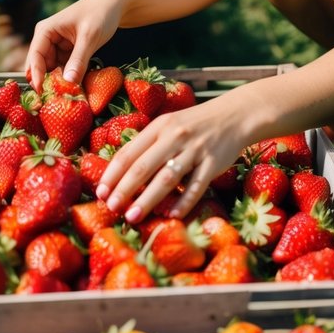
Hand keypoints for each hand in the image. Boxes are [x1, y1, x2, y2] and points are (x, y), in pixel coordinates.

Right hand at [26, 0, 124, 90]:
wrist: (115, 3)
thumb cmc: (101, 13)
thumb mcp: (90, 37)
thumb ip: (78, 60)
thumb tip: (68, 83)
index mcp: (45, 30)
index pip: (35, 57)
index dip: (37, 77)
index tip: (43, 95)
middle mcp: (47, 39)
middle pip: (41, 67)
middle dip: (49, 82)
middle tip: (58, 100)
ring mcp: (57, 46)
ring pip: (53, 71)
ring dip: (60, 83)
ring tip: (70, 96)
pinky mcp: (68, 52)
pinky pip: (64, 69)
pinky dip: (70, 78)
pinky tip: (78, 87)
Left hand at [95, 95, 250, 223]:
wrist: (233, 116)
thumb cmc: (194, 124)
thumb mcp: (169, 126)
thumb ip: (148, 144)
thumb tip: (120, 171)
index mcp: (159, 126)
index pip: (129, 152)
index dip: (112, 173)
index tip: (100, 192)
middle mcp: (175, 136)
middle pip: (144, 166)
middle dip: (124, 189)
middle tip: (111, 208)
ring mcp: (195, 150)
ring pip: (167, 178)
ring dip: (148, 199)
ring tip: (133, 216)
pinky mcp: (213, 163)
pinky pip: (196, 186)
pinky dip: (184, 202)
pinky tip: (172, 215)